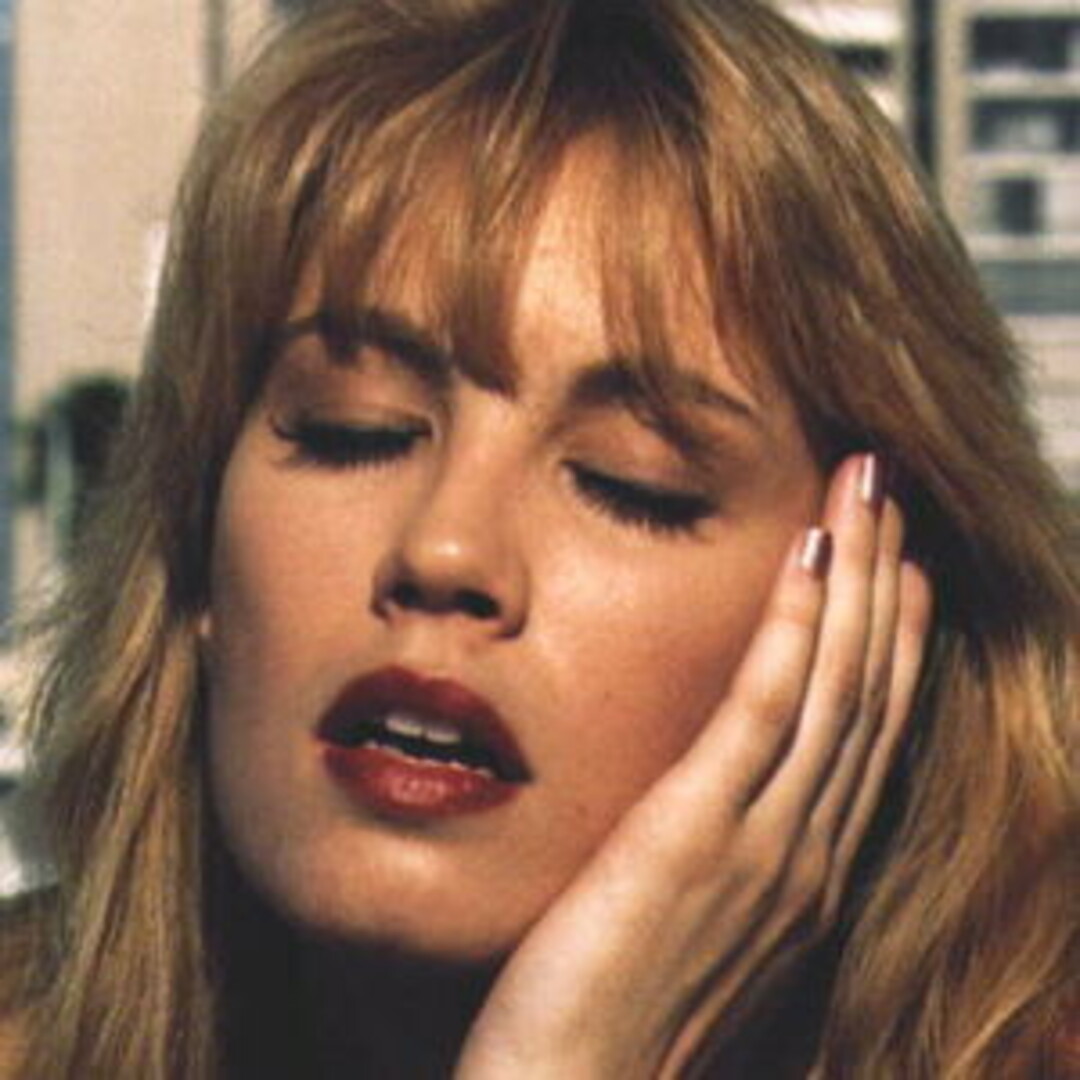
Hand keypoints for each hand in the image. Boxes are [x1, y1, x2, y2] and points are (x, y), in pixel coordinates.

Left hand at [454, 454, 933, 1078]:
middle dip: (885, 577)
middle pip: (866, 688)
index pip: (865, 731)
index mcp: (803, 870)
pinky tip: (809, 553)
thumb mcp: (687, 923)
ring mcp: (763, 843)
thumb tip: (705, 799)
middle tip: (889, 489)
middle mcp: (805, 851)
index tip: (898, 567)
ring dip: (856, 574)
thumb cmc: (614, 1016)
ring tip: (866, 485)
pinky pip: (766, 710)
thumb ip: (714, 856)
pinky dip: (796, 627)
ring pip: (834, 683)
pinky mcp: (698, 834)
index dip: (890, 639)